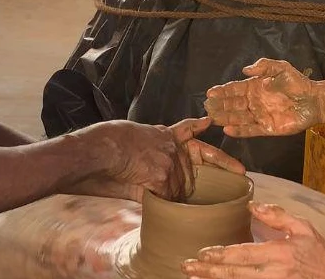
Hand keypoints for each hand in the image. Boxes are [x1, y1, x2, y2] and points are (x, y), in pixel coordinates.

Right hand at [72, 117, 243, 202]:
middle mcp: (171, 146)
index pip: (188, 130)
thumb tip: (151, 173)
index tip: (211, 122)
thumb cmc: (103, 145)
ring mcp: (170, 162)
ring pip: (179, 189)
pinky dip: (156, 201)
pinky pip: (166, 199)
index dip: (200, 127)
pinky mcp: (164, 177)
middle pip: (193, 170)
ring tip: (144, 187)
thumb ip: (147, 153)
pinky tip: (145, 195)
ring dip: (167, 195)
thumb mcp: (129, 141)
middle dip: (197, 180)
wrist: (96, 151)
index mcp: (162, 135)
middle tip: (229, 176)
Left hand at [182, 202, 324, 278]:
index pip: (243, 253)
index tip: (201, 252)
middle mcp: (274, 273)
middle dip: (208, 271)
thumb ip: (277, 216)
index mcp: (279, 252)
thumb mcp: (302, 227)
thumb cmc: (318, 252)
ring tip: (194, 278)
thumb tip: (253, 205)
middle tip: (186, 267)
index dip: (220, 254)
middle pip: (234, 273)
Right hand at [204, 59, 324, 137]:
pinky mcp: (267, 128)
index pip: (235, 89)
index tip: (209, 92)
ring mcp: (259, 116)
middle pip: (232, 104)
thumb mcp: (281, 68)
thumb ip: (264, 67)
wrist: (314, 100)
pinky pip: (250, 130)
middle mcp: (254, 102)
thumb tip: (244, 70)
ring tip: (212, 118)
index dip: (222, 91)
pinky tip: (227, 130)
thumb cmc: (298, 83)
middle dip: (219, 105)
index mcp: (255, 87)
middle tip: (206, 107)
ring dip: (225, 118)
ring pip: (238, 118)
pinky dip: (239, 131)